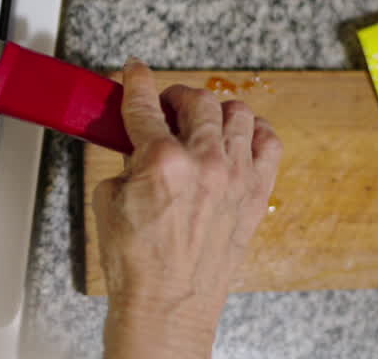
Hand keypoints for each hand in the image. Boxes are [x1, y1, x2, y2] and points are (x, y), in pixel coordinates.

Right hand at [94, 60, 281, 358]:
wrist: (166, 306)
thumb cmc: (136, 264)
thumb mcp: (108, 200)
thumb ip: (126, 161)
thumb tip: (135, 145)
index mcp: (161, 162)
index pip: (145, 103)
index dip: (136, 80)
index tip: (135, 71)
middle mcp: (205, 164)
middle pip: (198, 100)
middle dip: (176, 94)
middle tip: (164, 103)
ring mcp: (236, 178)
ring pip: (237, 114)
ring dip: (214, 109)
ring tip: (199, 119)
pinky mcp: (255, 196)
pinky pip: (269, 143)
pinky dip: (254, 131)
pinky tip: (237, 136)